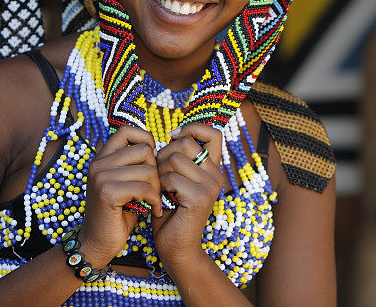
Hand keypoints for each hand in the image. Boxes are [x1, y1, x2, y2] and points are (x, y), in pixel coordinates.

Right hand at [80, 125, 162, 265]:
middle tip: (156, 188)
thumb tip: (159, 147)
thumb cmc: (119, 212)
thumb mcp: (127, 182)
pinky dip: (154, 200)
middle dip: (157, 170)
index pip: (127, 130)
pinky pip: (144, 187)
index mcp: (102, 157)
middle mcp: (98, 163)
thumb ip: (136, 164)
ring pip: (148, 169)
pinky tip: (153, 210)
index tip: (152, 162)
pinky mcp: (107, 192)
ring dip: (157, 188)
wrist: (98, 243)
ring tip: (154, 201)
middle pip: (144, 150)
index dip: (146, 141)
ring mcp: (100, 176)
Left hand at [152, 123, 224, 263]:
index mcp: (213, 168)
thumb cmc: (171, 213)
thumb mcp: (176, 180)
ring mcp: (211, 186)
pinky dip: (160, 187)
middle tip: (159, 174)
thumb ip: (179, 159)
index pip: (213, 133)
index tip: (173, 137)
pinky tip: (161, 199)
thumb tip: (173, 134)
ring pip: (175, 159)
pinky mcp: (201, 198)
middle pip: (186, 143)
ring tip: (159, 189)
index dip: (192, 128)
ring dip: (159, 172)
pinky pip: (172, 178)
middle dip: (164, 154)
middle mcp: (217, 174)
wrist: (175, 247)